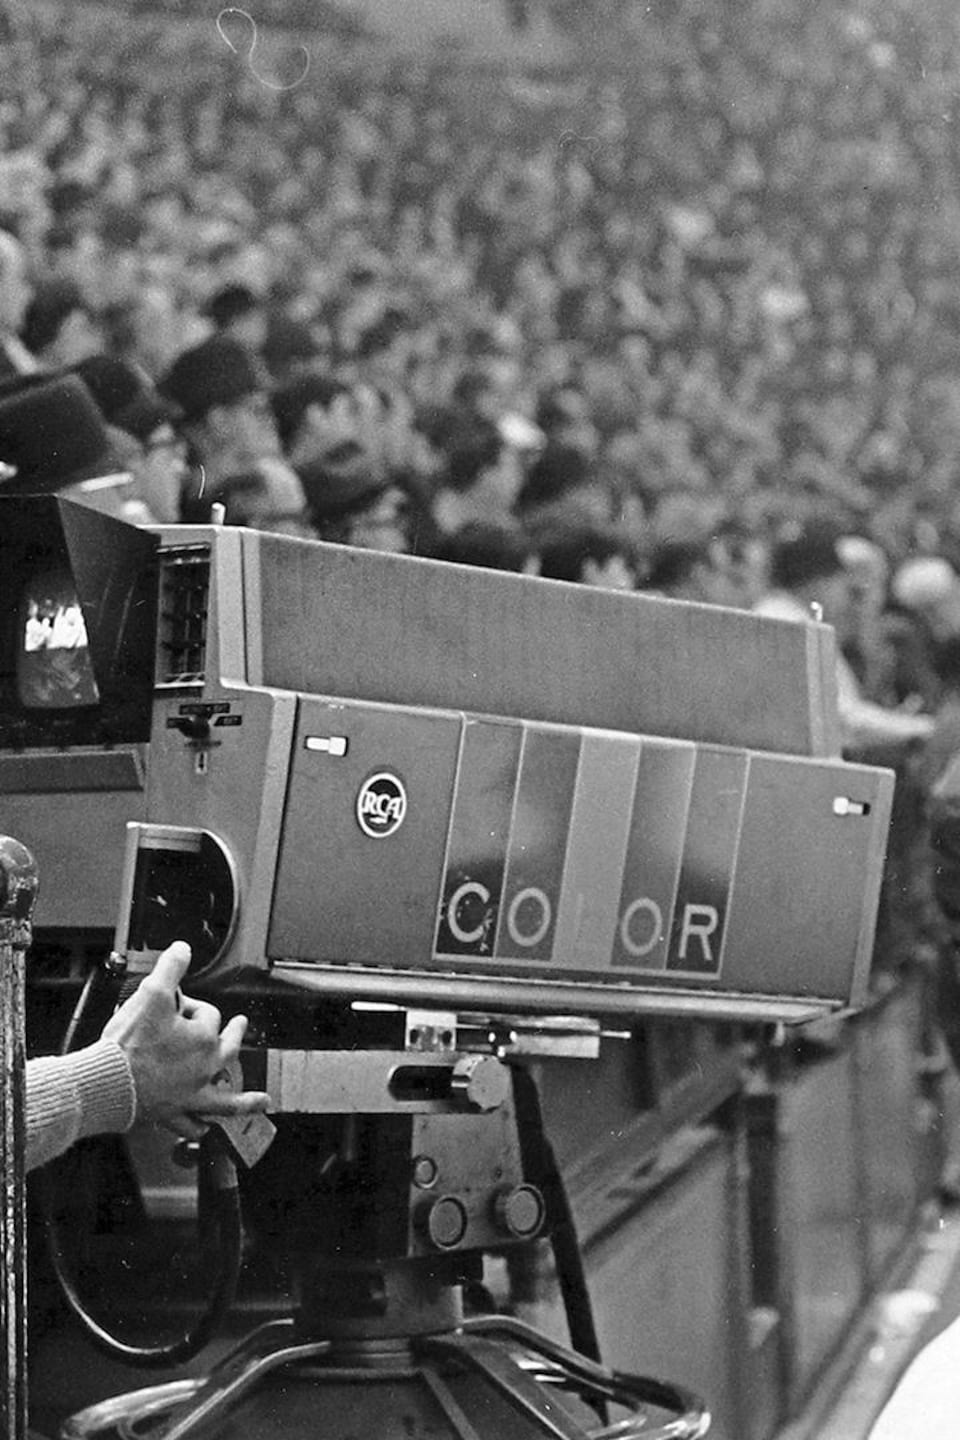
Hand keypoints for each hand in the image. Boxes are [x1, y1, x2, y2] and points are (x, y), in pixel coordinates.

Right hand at [100, 941, 270, 1139]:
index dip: (190, 1004)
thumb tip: (183, 949)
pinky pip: (194, 1125)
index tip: (174, 1004)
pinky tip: (209, 1129)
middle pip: (227, 1049)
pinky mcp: (173, 1114)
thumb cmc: (128, 1044)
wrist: (107, 1081)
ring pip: (225, 1099)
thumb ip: (171, 968)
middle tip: (240, 1025)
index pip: (207, 1014)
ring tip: (261, 1101)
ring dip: (244, 1100)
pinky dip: (202, 1127)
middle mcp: (204, 1069)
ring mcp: (191, 1095)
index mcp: (204, 1040)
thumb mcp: (151, 993)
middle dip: (234, 1034)